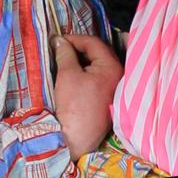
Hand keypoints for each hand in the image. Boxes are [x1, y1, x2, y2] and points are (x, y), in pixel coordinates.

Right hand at [53, 34, 122, 159]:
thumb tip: (60, 41)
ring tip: (64, 61)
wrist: (76, 139)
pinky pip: (98, 78)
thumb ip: (66, 53)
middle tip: (60, 49)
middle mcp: (119, 76)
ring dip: (82, 61)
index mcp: (112, 67)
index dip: (74, 39)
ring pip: (98, 66)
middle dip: (79, 49)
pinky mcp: (108, 99)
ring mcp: (115, 89)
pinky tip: (73, 75)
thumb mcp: (67, 74)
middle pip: (99, 53)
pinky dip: (86, 73)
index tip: (58, 41)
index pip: (94, 43)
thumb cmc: (74, 106)